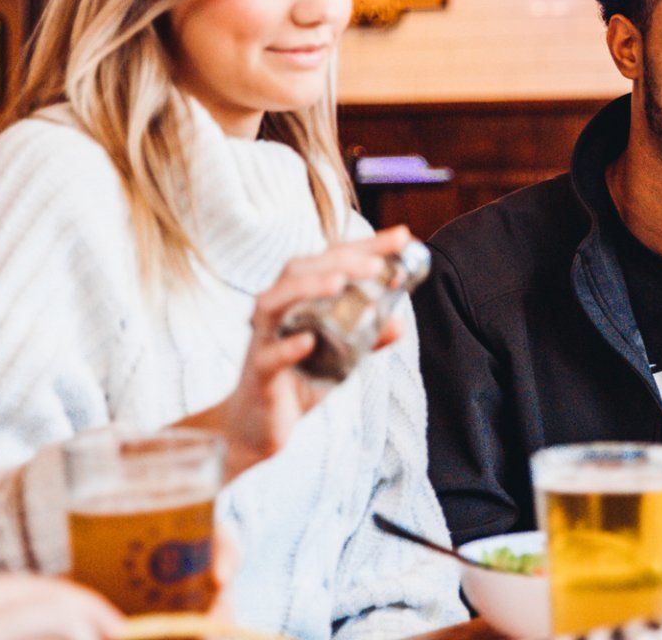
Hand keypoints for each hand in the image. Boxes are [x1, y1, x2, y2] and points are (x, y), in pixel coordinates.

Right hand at [200, 226, 416, 480]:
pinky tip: (309, 341)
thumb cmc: (299, 378)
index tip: (403, 236)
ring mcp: (264, 338)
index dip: (368, 246)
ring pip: (276, 302)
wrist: (258, 425)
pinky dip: (289, 347)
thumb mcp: (341, 356)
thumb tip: (400, 323)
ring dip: (308, 288)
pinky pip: (270, 356)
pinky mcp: (259, 372)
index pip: (333, 261)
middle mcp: (278, 309)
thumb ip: (367, 338)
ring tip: (340, 283)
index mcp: (300, 298)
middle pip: (302, 270)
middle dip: (341, 261)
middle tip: (377, 263)